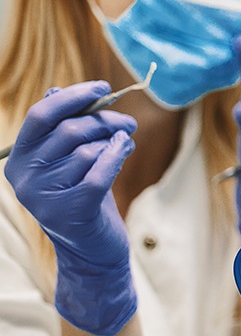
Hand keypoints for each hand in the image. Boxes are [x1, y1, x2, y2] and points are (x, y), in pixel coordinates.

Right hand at [4, 82, 137, 334]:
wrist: (92, 249)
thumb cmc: (83, 195)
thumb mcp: (68, 159)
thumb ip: (62, 128)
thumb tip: (58, 91)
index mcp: (18, 159)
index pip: (40, 115)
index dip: (73, 97)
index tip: (102, 87)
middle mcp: (25, 178)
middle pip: (70, 130)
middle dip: (105, 120)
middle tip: (127, 122)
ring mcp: (44, 198)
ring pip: (88, 150)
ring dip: (114, 141)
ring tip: (125, 144)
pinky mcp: (71, 212)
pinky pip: (100, 172)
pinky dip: (117, 155)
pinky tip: (127, 148)